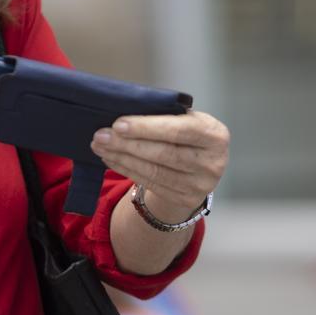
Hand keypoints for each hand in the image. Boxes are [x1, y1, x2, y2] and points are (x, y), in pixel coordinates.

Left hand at [91, 111, 229, 221]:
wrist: (202, 166)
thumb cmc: (187, 134)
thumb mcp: (187, 120)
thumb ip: (164, 115)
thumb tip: (123, 114)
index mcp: (215, 135)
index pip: (179, 130)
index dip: (147, 127)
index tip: (118, 124)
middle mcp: (212, 162)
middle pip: (163, 153)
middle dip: (128, 144)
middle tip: (100, 135)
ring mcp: (200, 185)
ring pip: (153, 171)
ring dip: (122, 158)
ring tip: (100, 146)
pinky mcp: (185, 199)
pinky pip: (149, 183)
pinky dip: (126, 169)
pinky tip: (111, 159)